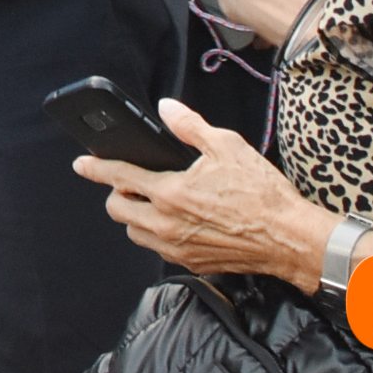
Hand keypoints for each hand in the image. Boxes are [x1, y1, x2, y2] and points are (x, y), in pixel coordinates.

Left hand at [73, 99, 335, 293]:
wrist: (290, 239)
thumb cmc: (262, 194)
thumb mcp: (227, 146)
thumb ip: (189, 126)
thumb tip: (166, 109)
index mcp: (170, 193)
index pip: (119, 177)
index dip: (95, 168)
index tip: (81, 163)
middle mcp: (167, 225)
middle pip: (118, 211)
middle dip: (117, 194)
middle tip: (131, 182)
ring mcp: (178, 248)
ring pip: (136, 233)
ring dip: (136, 216)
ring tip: (153, 201)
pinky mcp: (193, 263)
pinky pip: (160, 249)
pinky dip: (158, 234)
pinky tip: (177, 221)